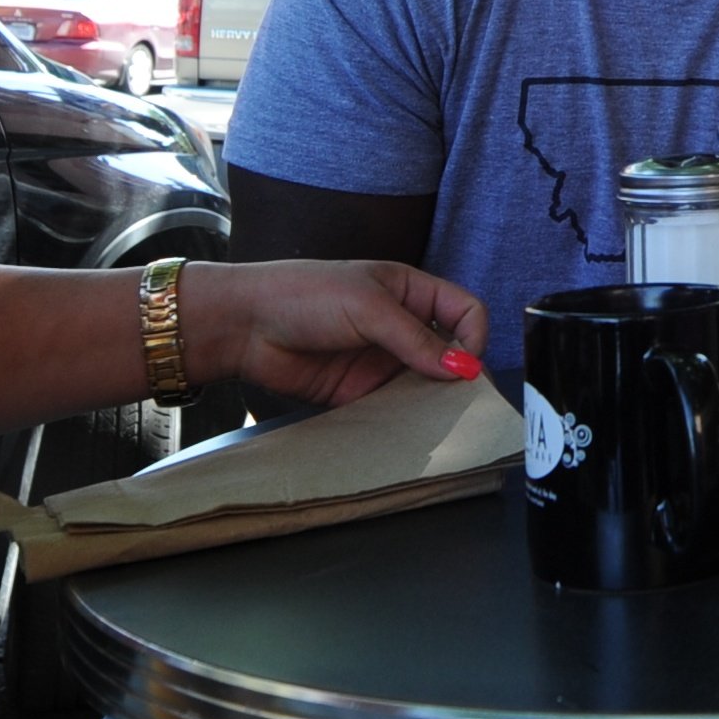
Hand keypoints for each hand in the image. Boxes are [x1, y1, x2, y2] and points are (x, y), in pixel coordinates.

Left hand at [187, 258, 487, 405]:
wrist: (245, 324)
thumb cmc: (304, 295)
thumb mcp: (369, 307)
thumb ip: (417, 339)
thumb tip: (464, 367)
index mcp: (409, 291)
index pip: (464, 311)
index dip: (473, 336)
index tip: (467, 365)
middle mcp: (401, 325)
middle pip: (450, 352)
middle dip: (458, 375)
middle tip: (461, 402)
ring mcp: (381, 360)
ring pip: (424, 385)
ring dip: (432, 402)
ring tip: (434, 420)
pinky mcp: (360, 390)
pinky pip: (393, 408)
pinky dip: (403, 419)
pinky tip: (404, 428)